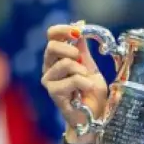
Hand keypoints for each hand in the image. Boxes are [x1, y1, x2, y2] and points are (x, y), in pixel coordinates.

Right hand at [41, 24, 107, 143]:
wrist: (93, 117)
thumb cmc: (91, 94)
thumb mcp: (90, 67)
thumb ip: (83, 49)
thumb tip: (80, 25)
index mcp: (57, 58)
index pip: (51, 36)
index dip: (63, 30)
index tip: (78, 31)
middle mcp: (49, 68)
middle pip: (52, 46)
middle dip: (72, 50)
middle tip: (82, 61)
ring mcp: (49, 81)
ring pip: (65, 64)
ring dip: (82, 71)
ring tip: (86, 82)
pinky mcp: (54, 94)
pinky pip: (72, 80)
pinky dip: (85, 84)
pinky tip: (86, 91)